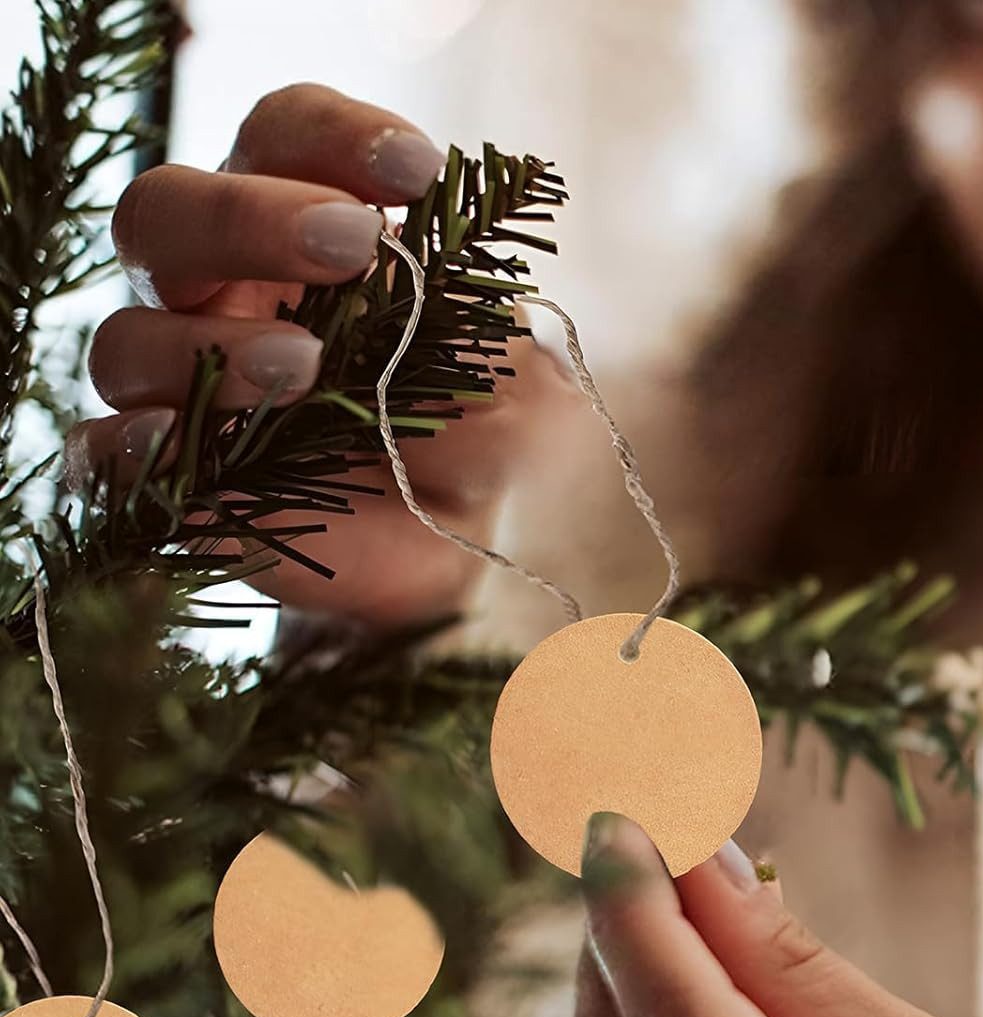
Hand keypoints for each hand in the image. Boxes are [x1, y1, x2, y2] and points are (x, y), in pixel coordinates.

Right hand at [70, 83, 577, 622]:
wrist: (473, 544)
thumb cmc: (483, 431)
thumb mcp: (509, 366)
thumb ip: (470, 317)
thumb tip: (419, 284)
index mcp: (303, 229)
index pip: (281, 137)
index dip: (334, 137)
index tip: (418, 170)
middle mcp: (223, 292)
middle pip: (167, 212)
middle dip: (250, 217)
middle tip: (353, 244)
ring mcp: (187, 386)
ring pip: (130, 337)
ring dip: (211, 345)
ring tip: (306, 367)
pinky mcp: (176, 480)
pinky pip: (103, 452)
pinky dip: (134, 445)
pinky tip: (191, 444)